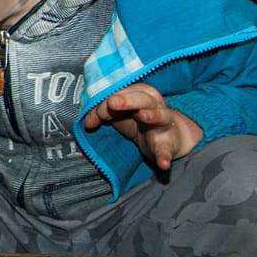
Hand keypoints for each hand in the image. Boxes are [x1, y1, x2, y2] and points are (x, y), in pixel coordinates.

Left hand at [81, 81, 203, 170]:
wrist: (167, 137)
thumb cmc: (137, 119)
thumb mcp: (118, 114)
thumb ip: (101, 114)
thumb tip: (88, 122)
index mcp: (140, 94)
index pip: (122, 92)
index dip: (107, 100)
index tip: (97, 113)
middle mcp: (154, 105)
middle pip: (142, 99)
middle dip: (127, 100)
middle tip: (112, 102)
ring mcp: (163, 123)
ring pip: (160, 116)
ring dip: (152, 115)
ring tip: (143, 116)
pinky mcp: (168, 143)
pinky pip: (166, 150)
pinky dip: (165, 156)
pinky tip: (163, 164)